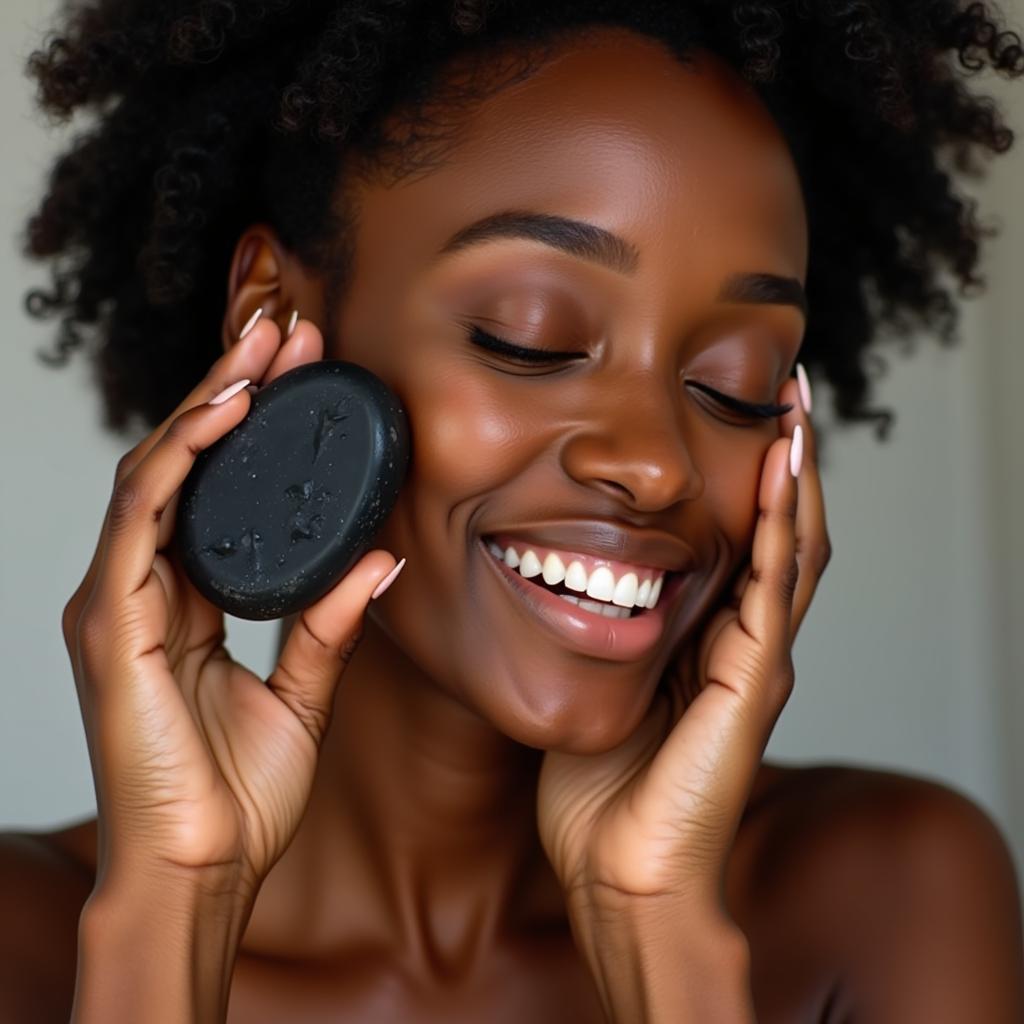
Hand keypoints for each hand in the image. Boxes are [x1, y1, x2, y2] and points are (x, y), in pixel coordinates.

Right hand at [63, 315, 401, 901]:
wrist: (201, 873)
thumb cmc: (237, 796)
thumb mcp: (303, 695)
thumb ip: (329, 625)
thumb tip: (376, 560)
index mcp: (189, 604)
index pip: (217, 492)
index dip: (255, 428)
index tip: (305, 375)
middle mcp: (147, 589)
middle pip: (188, 465)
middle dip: (234, 391)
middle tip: (286, 332)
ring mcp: (121, 599)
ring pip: (157, 471)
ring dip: (209, 402)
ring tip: (263, 346)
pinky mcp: (111, 621)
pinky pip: (140, 516)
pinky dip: (180, 456)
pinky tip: (225, 412)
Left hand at [537, 374, 829, 919]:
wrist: (620, 871)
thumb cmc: (601, 793)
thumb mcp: (593, 689)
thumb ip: (596, 638)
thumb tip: (560, 587)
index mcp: (706, 646)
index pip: (740, 548)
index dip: (746, 488)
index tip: (737, 425)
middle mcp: (741, 645)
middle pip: (778, 536)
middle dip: (783, 466)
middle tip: (783, 396)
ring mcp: (755, 660)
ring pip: (791, 548)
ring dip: (795, 477)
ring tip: (795, 412)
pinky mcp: (754, 679)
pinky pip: (773, 584)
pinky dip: (781, 524)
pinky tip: (783, 472)